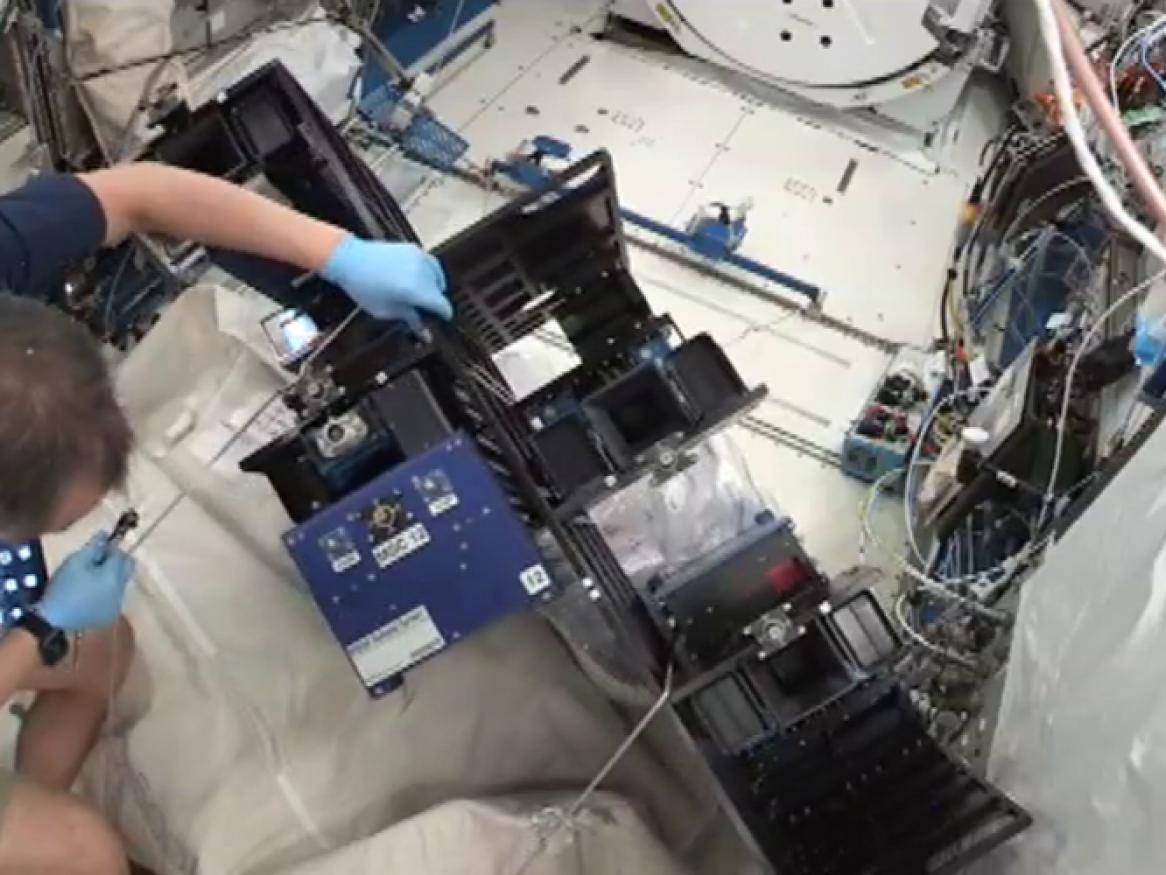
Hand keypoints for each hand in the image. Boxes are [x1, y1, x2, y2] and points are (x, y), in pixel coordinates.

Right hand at [38, 533, 134, 631]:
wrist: (53, 619)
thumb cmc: (63, 587)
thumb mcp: (75, 561)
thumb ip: (94, 546)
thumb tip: (106, 533)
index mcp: (114, 576)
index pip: (121, 554)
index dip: (110, 549)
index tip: (95, 551)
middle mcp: (121, 590)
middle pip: (127, 568)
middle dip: (115, 561)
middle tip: (94, 563)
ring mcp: (117, 604)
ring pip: (121, 582)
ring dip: (110, 577)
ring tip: (88, 580)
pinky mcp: (110, 615)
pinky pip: (115, 597)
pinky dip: (106, 592)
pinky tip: (88, 595)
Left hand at [321, 236, 451, 324]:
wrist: (349, 258)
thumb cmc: (362, 285)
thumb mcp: (385, 310)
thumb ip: (410, 320)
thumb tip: (424, 332)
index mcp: (416, 290)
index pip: (443, 306)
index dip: (443, 316)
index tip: (439, 321)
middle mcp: (422, 272)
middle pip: (441, 292)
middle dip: (434, 302)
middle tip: (422, 311)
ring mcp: (419, 258)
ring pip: (438, 277)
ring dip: (433, 287)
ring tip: (420, 295)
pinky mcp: (413, 249)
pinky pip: (430, 264)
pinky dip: (428, 273)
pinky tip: (418, 280)